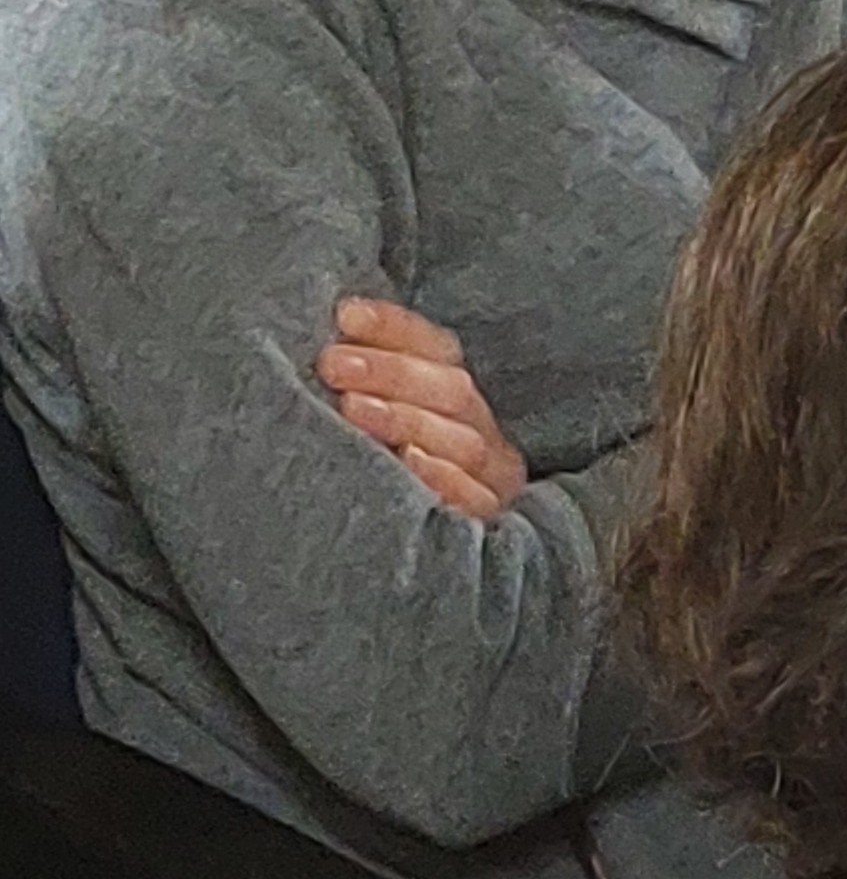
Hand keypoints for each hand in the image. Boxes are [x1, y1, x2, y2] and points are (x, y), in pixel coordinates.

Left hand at [316, 298, 526, 519]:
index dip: (393, 327)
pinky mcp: (485, 518)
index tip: (345, 317)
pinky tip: (409, 462)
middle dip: (390, 373)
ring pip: (463, 440)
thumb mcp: (359, 413)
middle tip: (333, 366)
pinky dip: (444, 477)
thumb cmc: (363, 467)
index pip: (434, 346)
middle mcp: (477, 429)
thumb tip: (326, 328)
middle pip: (451, 390)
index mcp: (453, 391)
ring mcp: (488, 475)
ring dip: (407, 420)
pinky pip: (474, 496)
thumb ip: (352, 377)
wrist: (398, 561)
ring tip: (354, 409)